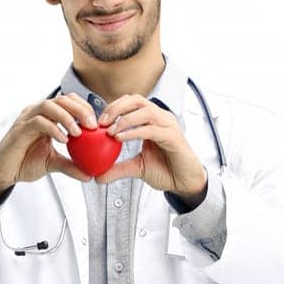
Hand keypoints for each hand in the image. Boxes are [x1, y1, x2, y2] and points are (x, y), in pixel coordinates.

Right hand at [0, 93, 95, 191]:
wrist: (3, 172)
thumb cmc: (24, 162)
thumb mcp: (53, 164)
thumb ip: (71, 165)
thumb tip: (89, 174)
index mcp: (47, 116)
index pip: (69, 102)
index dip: (85, 108)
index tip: (97, 124)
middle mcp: (37, 112)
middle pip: (63, 99)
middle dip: (80, 109)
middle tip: (93, 125)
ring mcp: (27, 118)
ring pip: (50, 105)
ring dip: (67, 117)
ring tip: (78, 132)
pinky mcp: (19, 128)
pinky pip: (38, 121)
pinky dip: (53, 129)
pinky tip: (64, 140)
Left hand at [92, 95, 208, 199]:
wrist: (185, 183)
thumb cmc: (167, 170)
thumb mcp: (136, 168)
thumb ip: (117, 168)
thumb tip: (98, 176)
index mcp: (152, 120)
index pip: (131, 103)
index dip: (114, 107)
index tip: (99, 121)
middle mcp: (161, 119)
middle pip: (137, 100)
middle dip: (116, 108)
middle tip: (102, 122)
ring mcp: (168, 126)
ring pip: (145, 111)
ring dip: (124, 119)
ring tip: (110, 131)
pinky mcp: (173, 137)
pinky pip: (151, 129)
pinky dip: (134, 132)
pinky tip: (121, 138)